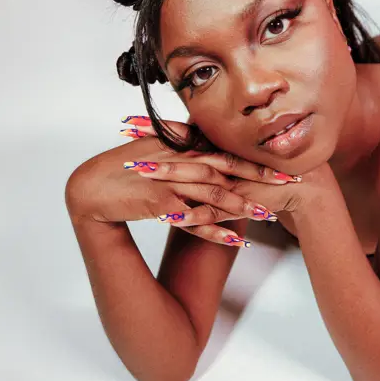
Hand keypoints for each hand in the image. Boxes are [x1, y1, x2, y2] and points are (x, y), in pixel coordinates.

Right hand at [65, 116, 300, 247]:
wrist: (90, 187)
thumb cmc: (125, 169)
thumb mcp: (157, 150)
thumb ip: (184, 147)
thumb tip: (209, 140)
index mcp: (178, 144)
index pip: (223, 149)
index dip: (253, 157)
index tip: (281, 163)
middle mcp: (177, 160)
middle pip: (225, 168)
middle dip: (258, 177)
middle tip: (290, 184)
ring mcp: (168, 181)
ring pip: (212, 194)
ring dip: (242, 205)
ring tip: (269, 214)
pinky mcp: (158, 204)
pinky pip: (193, 220)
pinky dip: (215, 231)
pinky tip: (236, 240)